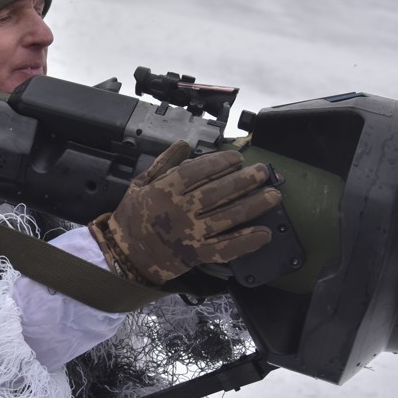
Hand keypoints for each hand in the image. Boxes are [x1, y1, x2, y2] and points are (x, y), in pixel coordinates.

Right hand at [88, 141, 281, 284]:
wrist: (125, 254)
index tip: (236, 158)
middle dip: (244, 180)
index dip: (220, 162)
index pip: (198, 171)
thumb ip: (164, 163)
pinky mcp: (197, 254)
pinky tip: (264, 233)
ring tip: (273, 196)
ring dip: (253, 206)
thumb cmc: (132, 217)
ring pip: (228, 217)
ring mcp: (190, 234)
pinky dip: (246, 242)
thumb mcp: (141, 184)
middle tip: (262, 172)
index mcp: (165, 190)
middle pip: (218, 192)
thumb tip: (184, 143)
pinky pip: (226, 248)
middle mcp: (180, 211)